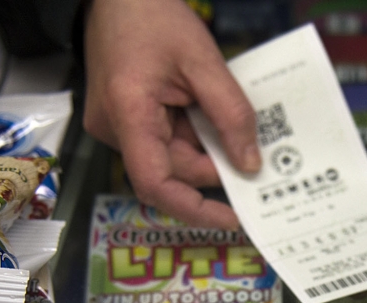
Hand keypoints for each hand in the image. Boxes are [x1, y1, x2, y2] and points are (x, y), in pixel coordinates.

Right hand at [83, 0, 258, 227]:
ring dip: (204, 144)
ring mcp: (116, 127)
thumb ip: (230, 114)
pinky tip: (204, 110)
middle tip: (252, 152)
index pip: (157, 184)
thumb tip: (250, 163)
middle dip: (213, 163)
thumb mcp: (203, 61)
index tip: (232, 218)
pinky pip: (164, 141)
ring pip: (172, 157)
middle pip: (173, 171)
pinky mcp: (125, 121)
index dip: (196, 209)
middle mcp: (114, 130)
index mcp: (128, 113)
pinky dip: (192, 133)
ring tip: (223, 115)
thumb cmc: (151, 14)